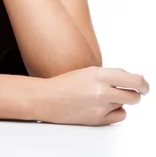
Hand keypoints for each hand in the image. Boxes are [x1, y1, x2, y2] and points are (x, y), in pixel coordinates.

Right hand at [34, 66, 149, 126]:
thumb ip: (113, 74)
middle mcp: (101, 91)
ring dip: (120, 100)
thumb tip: (137, 78)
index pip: (133, 80)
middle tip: (134, 91)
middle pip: (134, 95)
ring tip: (106, 96)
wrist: (48, 99)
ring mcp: (100, 107)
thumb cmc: (66, 84)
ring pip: (125, 104)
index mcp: (99, 74)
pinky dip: (116, 111)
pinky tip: (104, 106)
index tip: (144, 84)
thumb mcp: (89, 72)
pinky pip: (119, 116)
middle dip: (136, 94)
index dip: (143, 83)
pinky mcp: (99, 121)